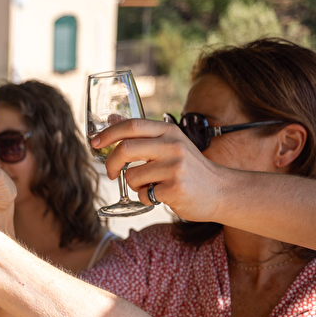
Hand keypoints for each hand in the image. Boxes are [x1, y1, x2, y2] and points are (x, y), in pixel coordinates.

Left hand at [92, 118, 222, 221]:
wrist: (222, 191)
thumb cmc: (190, 168)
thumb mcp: (171, 143)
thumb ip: (143, 134)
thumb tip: (111, 118)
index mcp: (169, 132)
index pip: (132, 126)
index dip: (108, 134)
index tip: (94, 143)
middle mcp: (173, 146)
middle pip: (125, 149)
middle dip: (111, 163)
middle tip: (111, 173)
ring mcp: (175, 167)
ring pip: (132, 176)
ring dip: (135, 185)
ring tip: (152, 185)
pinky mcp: (175, 188)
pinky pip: (143, 195)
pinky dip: (146, 198)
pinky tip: (162, 195)